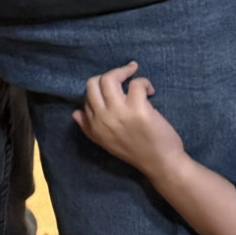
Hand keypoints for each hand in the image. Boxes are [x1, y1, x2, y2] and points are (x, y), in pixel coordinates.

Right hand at [73, 63, 186, 178]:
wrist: (160, 164)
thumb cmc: (136, 151)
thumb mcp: (106, 142)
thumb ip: (89, 128)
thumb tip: (75, 113)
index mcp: (94, 127)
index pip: (86, 97)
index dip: (100, 89)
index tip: (114, 89)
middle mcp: (103, 119)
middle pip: (92, 83)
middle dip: (109, 74)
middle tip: (124, 74)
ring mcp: (120, 113)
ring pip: (109, 78)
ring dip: (123, 71)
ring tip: (133, 72)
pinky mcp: (138, 109)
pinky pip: (136, 84)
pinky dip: (144, 82)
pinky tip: (150, 91)